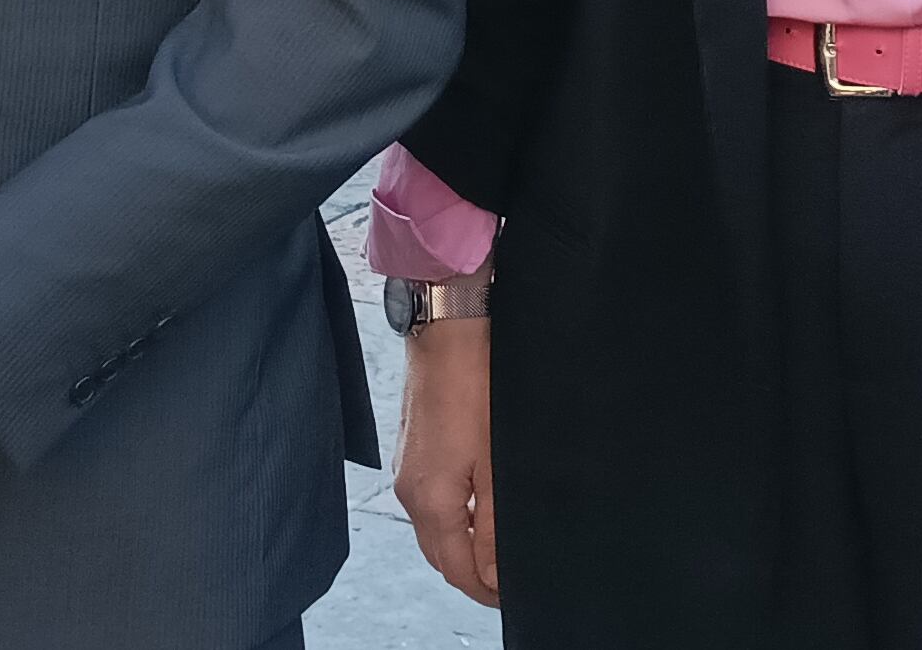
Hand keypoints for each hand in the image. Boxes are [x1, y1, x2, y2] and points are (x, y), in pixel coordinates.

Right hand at [393, 315, 498, 607]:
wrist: (449, 328)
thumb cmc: (475, 384)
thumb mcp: (496, 462)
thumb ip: (495, 524)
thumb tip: (495, 574)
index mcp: (429, 500)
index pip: (455, 569)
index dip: (485, 590)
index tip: (513, 594)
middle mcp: (410, 491)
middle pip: (440, 555)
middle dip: (473, 573)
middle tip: (510, 576)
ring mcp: (408, 468)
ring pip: (435, 529)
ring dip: (463, 545)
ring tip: (500, 545)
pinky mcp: (414, 449)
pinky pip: (431, 501)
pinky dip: (454, 517)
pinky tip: (480, 507)